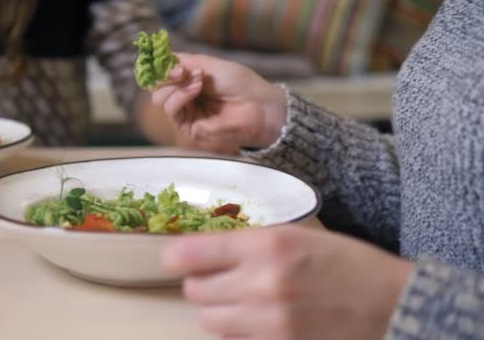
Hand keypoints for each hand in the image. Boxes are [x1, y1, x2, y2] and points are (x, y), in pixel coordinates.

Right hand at [151, 53, 287, 148]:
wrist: (259, 106)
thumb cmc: (240, 84)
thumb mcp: (210, 65)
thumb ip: (184, 62)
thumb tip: (161, 63)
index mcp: (187, 81)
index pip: (161, 73)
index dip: (160, 65)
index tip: (168, 58)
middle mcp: (183, 97)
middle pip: (156, 86)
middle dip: (166, 75)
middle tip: (184, 70)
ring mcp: (185, 113)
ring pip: (160, 98)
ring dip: (176, 85)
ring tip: (199, 80)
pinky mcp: (188, 128)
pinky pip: (172, 109)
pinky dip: (180, 96)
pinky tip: (196, 89)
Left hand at [162, 224, 413, 339]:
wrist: (394, 306)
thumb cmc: (348, 265)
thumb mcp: (299, 237)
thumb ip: (249, 245)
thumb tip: (204, 253)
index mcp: (268, 245)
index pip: (193, 253)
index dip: (177, 257)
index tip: (173, 260)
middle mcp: (263, 283)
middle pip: (195, 291)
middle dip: (203, 285)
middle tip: (220, 280)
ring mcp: (269, 323)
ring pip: (209, 320)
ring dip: (218, 310)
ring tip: (242, 302)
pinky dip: (237, 333)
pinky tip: (258, 322)